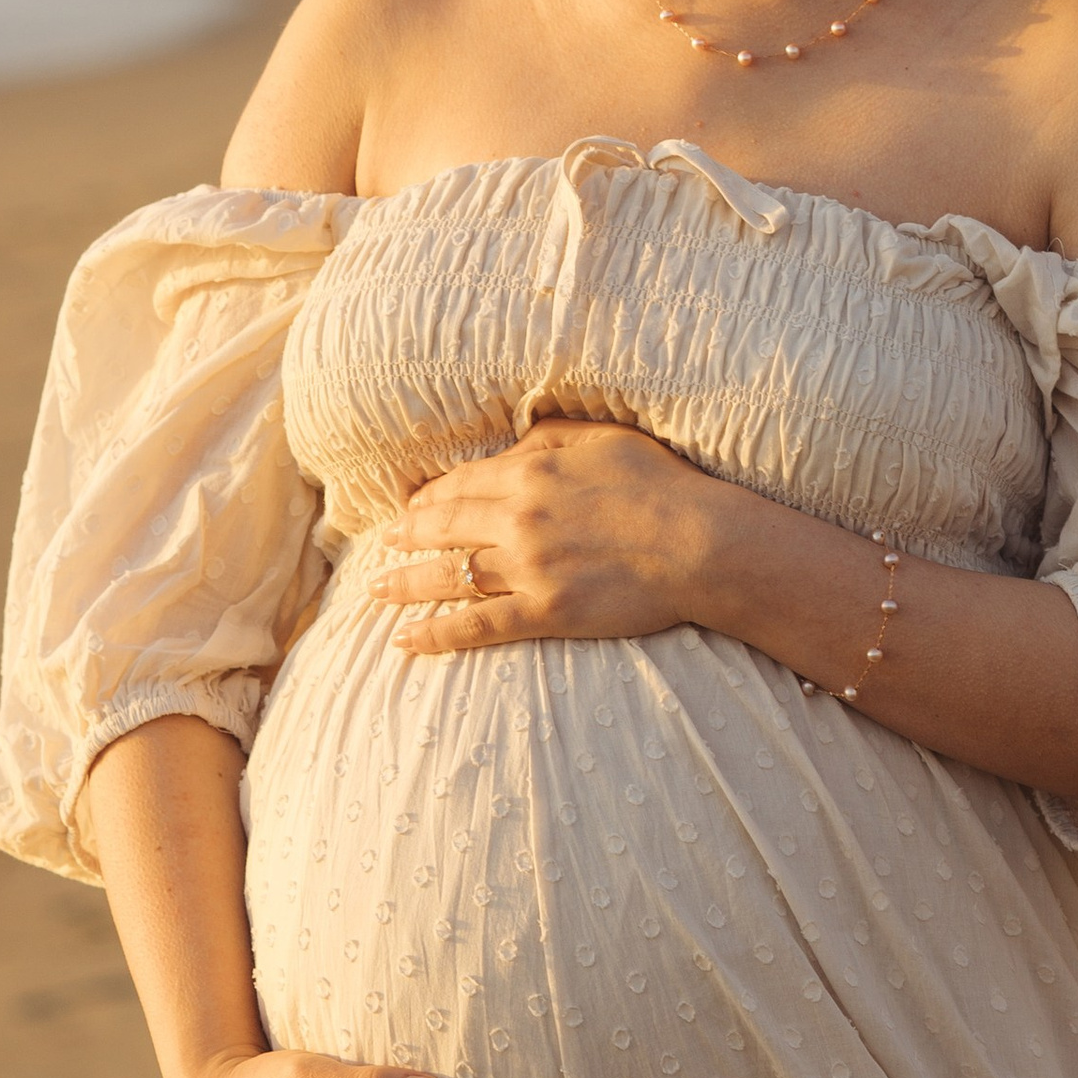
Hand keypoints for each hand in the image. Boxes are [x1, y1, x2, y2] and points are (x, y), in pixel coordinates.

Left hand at [366, 417, 738, 657]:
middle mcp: (518, 518)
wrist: (700, 542)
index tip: (412, 504)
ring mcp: (528, 568)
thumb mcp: (604, 438)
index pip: (462, 482)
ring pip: (450, 576)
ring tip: (377, 588)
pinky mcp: (545, 613)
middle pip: (445, 526)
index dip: (430, 495)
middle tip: (386, 541)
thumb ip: (551, 437)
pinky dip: (437, 634)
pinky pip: (477, 626)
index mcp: (531, 472)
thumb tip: (514, 440)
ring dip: (407, 583)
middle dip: (409, 534)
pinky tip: (405, 640)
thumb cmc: (661, 485)